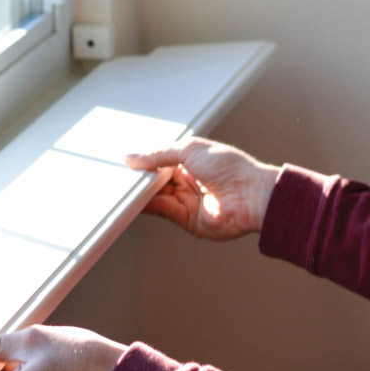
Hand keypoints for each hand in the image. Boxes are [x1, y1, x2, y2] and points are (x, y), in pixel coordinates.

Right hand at [125, 137, 279, 239]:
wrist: (251, 195)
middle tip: (120, 175)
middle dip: (140, 179)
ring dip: (141, 193)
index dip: (145, 163)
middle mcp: (189, 182)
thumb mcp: (190, 150)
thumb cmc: (230, 167)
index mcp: (192, 162)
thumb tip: (133, 157)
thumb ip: (159, 154)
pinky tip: (135, 200)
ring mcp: (188, 201)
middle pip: (157, 182)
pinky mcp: (187, 220)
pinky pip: (163, 212)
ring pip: (157, 197)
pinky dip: (148, 206)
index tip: (126, 163)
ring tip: (123, 187)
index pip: (161, 163)